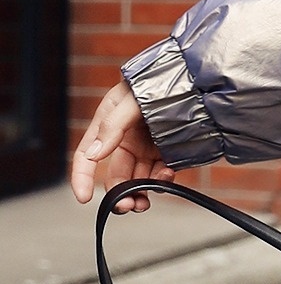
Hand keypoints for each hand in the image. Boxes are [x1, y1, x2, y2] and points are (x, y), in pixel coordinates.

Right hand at [72, 79, 171, 213]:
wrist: (195, 78)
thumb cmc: (159, 80)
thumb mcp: (132, 99)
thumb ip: (113, 125)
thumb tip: (95, 154)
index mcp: (109, 126)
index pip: (87, 156)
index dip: (82, 177)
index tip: (83, 197)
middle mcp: (126, 140)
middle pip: (116, 175)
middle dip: (118, 194)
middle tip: (127, 206)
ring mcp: (147, 148)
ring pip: (137, 180)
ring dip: (139, 194)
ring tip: (143, 203)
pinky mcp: (167, 152)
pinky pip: (159, 174)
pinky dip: (161, 181)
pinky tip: (166, 178)